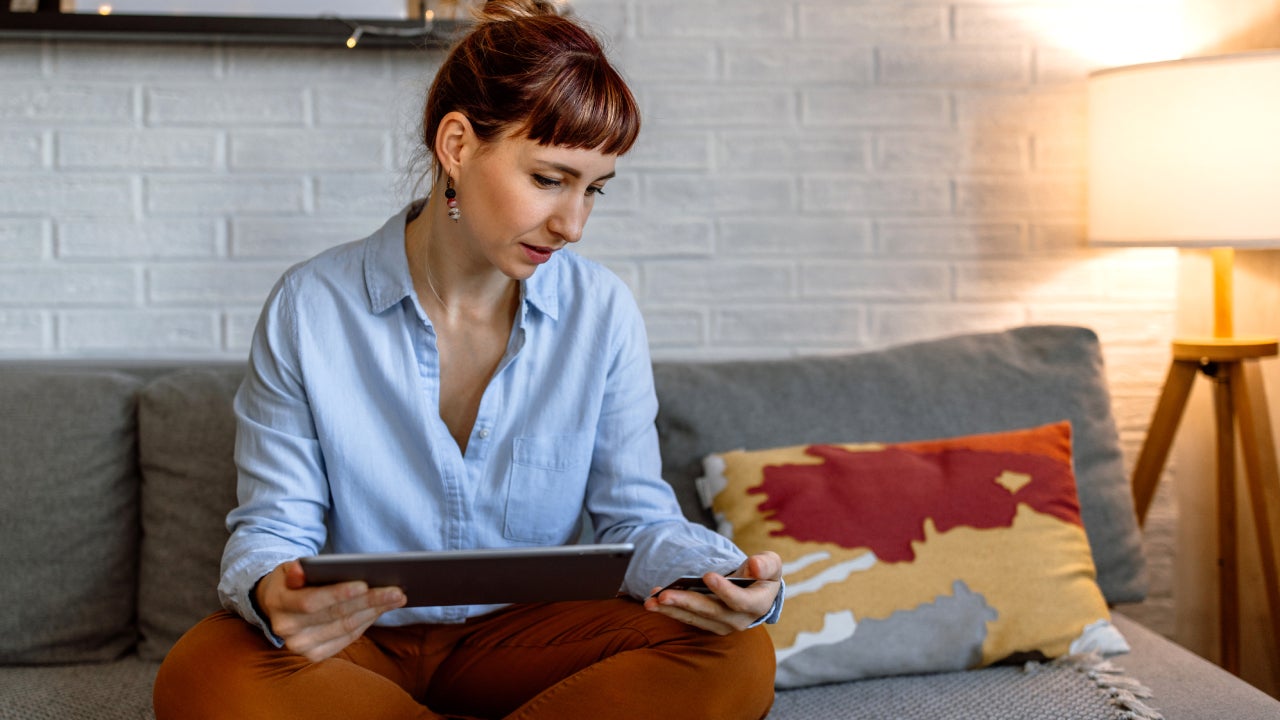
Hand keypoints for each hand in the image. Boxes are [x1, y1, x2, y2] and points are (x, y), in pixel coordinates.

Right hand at [254, 559, 406, 661]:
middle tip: (397, 590)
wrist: (278, 606)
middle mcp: (287, 629)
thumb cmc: (293, 581)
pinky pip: (347, 638)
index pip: (311, 601)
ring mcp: (300, 646)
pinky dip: (367, 623)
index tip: (365, 584)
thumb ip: (296, 569)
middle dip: (369, 602)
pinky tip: (382, 610)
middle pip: (335, 615)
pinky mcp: (314, 655)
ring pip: (345, 628)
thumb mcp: (290, 568)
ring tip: (397, 598)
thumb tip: (300, 570)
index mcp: (279, 603)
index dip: (338, 593)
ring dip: (375, 612)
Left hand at [643, 551, 781, 635]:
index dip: (724, 590)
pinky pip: (687, 618)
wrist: (756, 591)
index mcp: (758, 605)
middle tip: (663, 595)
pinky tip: (653, 600)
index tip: (707, 576)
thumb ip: (766, 564)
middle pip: (711, 612)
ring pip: (694, 618)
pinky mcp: (708, 624)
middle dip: (686, 603)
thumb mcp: (771, 564)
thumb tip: (754, 566)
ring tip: (650, 601)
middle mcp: (739, 620)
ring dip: (671, 610)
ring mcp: (722, 625)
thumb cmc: (762, 573)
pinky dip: (670, 610)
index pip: (740, 601)